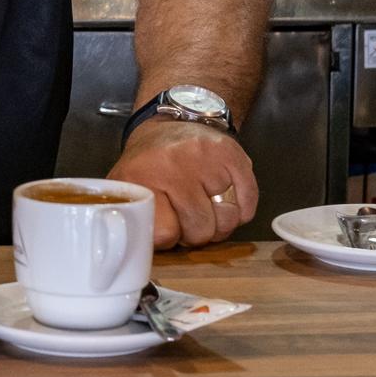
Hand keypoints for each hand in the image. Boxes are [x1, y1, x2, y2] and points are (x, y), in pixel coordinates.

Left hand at [106, 121, 257, 248]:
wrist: (169, 123)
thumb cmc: (149, 164)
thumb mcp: (128, 189)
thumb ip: (134, 220)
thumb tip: (140, 253)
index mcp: (140, 177)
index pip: (165, 233)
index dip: (169, 237)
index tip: (166, 227)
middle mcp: (172, 164)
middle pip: (200, 231)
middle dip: (195, 232)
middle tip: (186, 215)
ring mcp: (204, 157)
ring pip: (226, 221)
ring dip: (218, 222)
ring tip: (204, 206)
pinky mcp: (231, 153)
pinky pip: (247, 204)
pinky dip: (240, 209)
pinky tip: (224, 198)